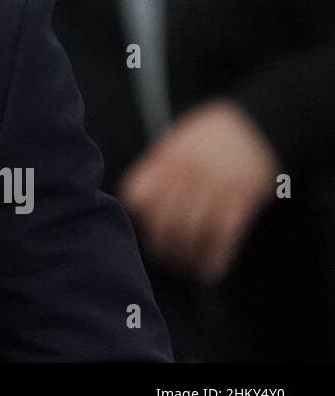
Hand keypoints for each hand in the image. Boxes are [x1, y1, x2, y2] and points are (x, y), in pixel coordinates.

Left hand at [118, 100, 280, 284]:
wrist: (256, 123)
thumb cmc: (209, 134)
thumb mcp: (176, 141)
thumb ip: (157, 169)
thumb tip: (140, 206)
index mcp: (166, 158)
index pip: (139, 196)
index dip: (139, 218)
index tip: (145, 230)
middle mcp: (188, 173)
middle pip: (164, 219)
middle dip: (161, 245)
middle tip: (164, 258)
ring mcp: (216, 186)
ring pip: (192, 232)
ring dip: (186, 257)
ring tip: (184, 268)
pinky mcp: (243, 199)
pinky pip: (224, 236)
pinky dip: (215, 259)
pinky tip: (209, 271)